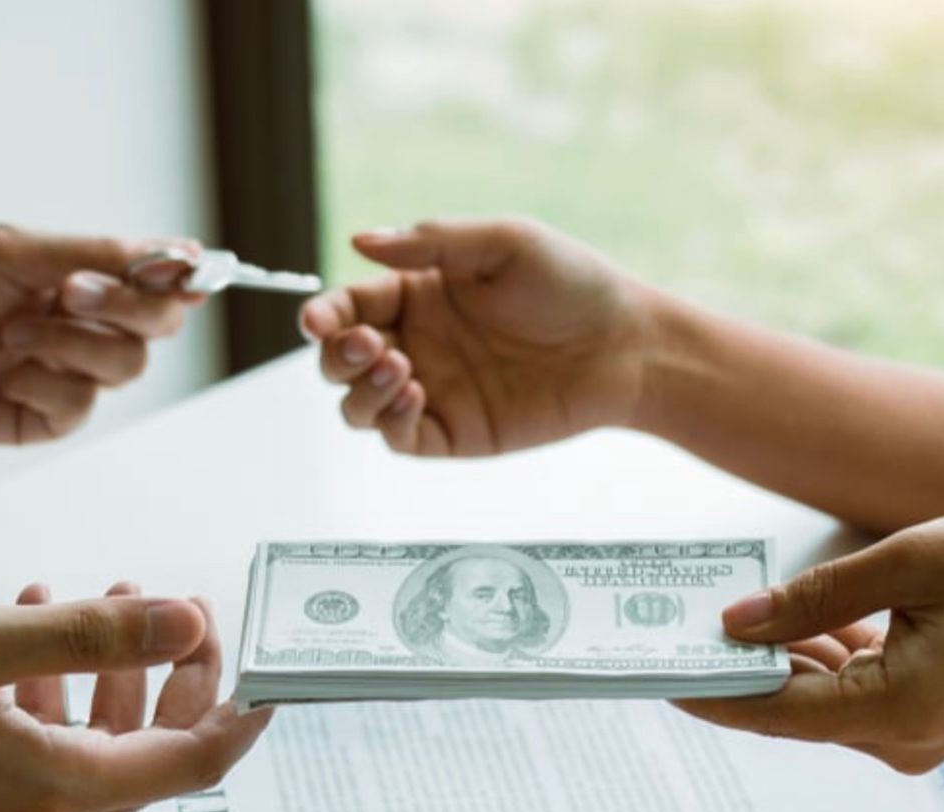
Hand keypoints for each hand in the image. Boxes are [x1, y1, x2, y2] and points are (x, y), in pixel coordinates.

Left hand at [0, 224, 205, 453]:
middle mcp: (83, 322)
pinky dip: (43, 382)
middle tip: (72, 291)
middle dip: (126, 305)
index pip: (159, 276)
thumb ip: (94, 253)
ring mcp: (68, 372)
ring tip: (13, 334)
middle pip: (159, 324)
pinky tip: (2, 373)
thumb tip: (175, 252)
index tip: (189, 271)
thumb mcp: (11, 251)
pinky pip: (80, 404)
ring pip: (127, 365)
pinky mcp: (46, 417)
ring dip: (73, 343)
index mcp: (81, 274)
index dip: (184, 275)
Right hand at [0, 585, 270, 811]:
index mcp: (61, 789)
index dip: (242, 711)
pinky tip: (27, 640)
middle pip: (153, 754)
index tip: (270, 668)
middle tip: (171, 606)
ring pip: (98, 752)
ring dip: (105, 676)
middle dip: (171, 673)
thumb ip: (88, 634)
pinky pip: (48, 763)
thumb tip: (184, 622)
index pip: (197, 761)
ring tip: (91, 595)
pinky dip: (55, 703)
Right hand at [299, 217, 651, 455]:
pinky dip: (390, 421)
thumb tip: (360, 241)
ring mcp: (433, 391)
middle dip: (337, 355)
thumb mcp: (504, 243)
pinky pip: (398, 438)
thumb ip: (431, 242)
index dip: (323, 315)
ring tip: (396, 368)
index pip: (349, 306)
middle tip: (370, 345)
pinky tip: (414, 394)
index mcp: (418, 293)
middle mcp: (416, 342)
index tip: (318, 320)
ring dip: (358, 390)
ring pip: (357, 405)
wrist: (625, 346)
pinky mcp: (454, 433)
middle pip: (339, 360)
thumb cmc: (572, 285)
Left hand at [674, 515, 943, 772]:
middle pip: (790, 709)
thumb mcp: (911, 560)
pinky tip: (781, 618)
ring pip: (818, 698)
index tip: (648, 673)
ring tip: (708, 615)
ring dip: (773, 658)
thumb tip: (736, 623)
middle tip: (663, 633)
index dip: (708, 690)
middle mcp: (902, 740)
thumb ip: (817, 596)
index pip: (776, 710)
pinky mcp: (922, 718)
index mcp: (899, 709)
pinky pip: (851, 691)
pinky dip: (818, 658)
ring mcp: (914, 737)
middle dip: (731, 669)